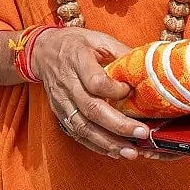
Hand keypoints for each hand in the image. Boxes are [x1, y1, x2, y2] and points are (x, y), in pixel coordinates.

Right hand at [30, 27, 152, 159]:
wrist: (43, 51)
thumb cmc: (75, 43)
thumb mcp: (98, 38)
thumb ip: (120, 51)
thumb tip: (146, 66)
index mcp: (78, 60)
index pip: (95, 82)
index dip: (115, 90)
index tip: (131, 91)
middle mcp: (68, 83)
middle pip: (91, 109)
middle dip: (118, 125)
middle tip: (141, 133)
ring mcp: (62, 101)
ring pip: (83, 126)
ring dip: (107, 142)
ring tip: (130, 151)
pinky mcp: (60, 114)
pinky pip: (77, 133)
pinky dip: (95, 145)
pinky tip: (113, 152)